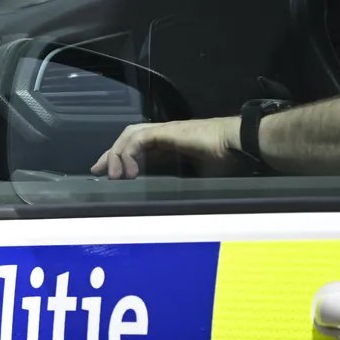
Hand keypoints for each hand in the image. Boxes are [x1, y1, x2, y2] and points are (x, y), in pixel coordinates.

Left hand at [90, 117, 241, 178]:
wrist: (242, 145)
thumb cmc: (228, 162)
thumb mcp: (200, 180)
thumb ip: (184, 187)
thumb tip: (174, 208)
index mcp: (171, 145)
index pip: (137, 149)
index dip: (122, 160)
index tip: (111, 175)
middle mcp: (165, 135)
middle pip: (128, 139)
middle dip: (110, 155)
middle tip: (97, 171)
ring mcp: (166, 131)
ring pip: (129, 136)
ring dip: (117, 154)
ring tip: (113, 175)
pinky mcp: (168, 131)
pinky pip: (139, 138)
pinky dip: (129, 153)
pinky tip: (129, 171)